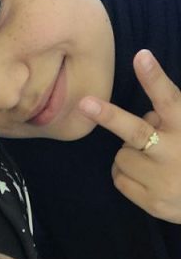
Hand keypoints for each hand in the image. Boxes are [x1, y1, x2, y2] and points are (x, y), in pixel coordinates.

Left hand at [78, 50, 180, 221]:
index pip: (169, 99)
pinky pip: (120, 179)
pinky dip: (125, 174)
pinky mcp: (151, 201)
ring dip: (128, 154)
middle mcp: (174, 152)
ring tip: (148, 159)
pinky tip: (145, 176)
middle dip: (109, 116)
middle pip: (136, 131)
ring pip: (121, 156)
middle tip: (86, 103)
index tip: (141, 56)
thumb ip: (171, 119)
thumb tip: (148, 116)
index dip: (154, 78)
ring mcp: (162, 180)